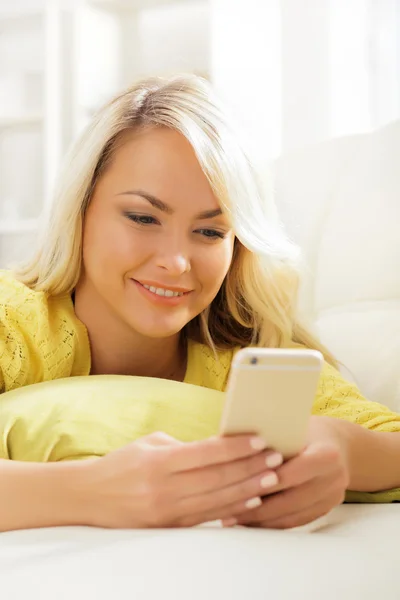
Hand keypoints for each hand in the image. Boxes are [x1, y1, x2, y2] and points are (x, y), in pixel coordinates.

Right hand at [79, 432, 282, 528]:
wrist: (88, 497)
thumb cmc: (121, 464)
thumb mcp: (150, 445)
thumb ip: (184, 447)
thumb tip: (220, 448)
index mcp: (159, 462)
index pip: (207, 453)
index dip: (237, 447)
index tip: (260, 439)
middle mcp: (165, 488)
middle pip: (218, 478)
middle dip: (251, 467)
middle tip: (277, 458)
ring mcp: (168, 512)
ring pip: (218, 500)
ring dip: (249, 489)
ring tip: (272, 478)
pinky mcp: (170, 527)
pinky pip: (208, 518)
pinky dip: (232, 509)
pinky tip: (251, 501)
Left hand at [223, 416, 349, 529]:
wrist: (338, 444)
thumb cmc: (305, 430)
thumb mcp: (291, 427)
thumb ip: (271, 439)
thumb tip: (227, 445)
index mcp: (327, 454)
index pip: (294, 473)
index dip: (267, 481)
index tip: (239, 486)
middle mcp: (334, 478)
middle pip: (292, 499)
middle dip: (259, 507)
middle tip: (230, 511)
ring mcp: (332, 497)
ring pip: (293, 515)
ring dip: (262, 521)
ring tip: (234, 519)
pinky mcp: (326, 509)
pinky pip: (296, 521)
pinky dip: (273, 523)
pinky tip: (251, 522)